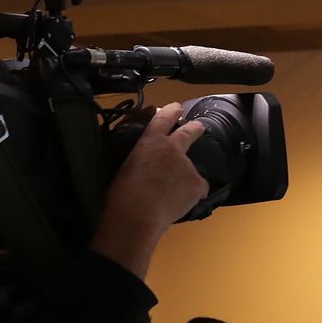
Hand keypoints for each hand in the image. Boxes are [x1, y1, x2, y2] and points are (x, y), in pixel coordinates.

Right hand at [90, 104, 207, 277]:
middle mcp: (173, 148)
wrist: (137, 216)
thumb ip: (142, 158)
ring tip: (170, 195)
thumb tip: (147, 164)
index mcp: (150, 141)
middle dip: (194, 128)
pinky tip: (180, 203)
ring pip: (191, 169)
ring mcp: (187, 165)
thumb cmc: (123, 194)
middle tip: (198, 127)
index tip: (176, 107)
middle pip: (188, 132)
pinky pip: (199, 189)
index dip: (171, 111)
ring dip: (184, 177)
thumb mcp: (127, 166)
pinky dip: (193, 195)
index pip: (163, 118)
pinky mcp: (197, 184)